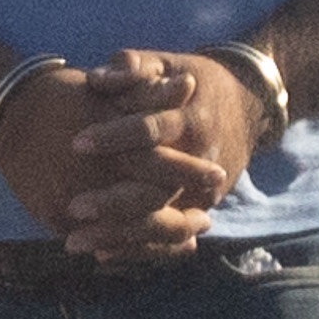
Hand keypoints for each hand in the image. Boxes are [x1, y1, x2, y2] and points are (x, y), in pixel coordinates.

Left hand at [54, 49, 248, 260]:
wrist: (247, 105)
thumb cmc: (192, 81)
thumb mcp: (167, 63)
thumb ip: (133, 67)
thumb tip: (97, 78)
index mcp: (192, 120)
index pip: (151, 130)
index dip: (114, 136)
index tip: (75, 144)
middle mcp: (203, 162)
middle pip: (157, 190)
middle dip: (114, 203)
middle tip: (72, 208)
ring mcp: (205, 192)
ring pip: (164, 224)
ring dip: (120, 237)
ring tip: (73, 242)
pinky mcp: (202, 208)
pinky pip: (170, 238)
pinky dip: (138, 249)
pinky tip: (101, 255)